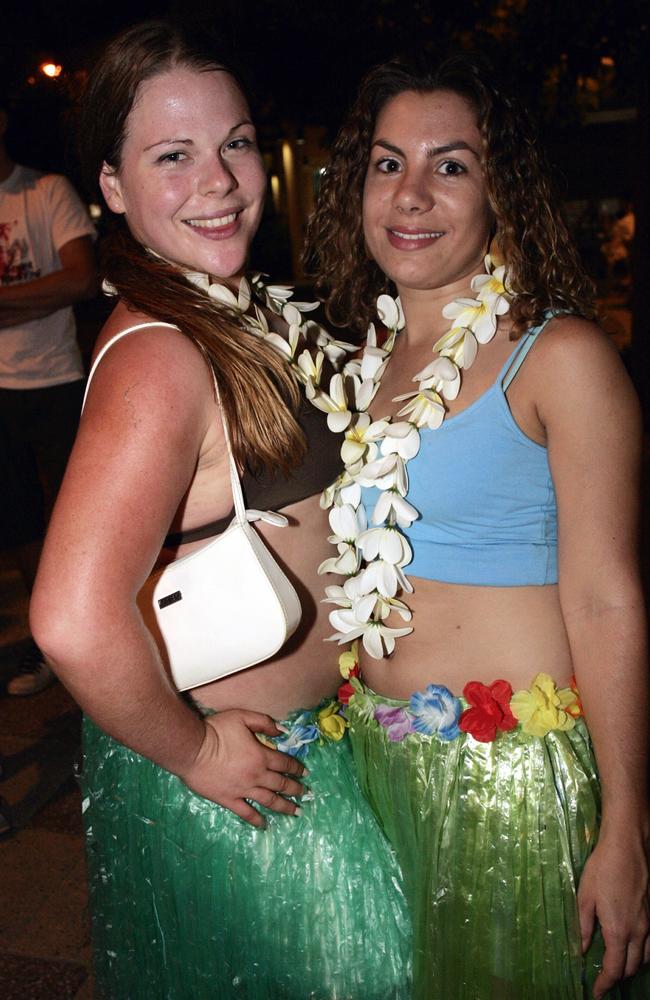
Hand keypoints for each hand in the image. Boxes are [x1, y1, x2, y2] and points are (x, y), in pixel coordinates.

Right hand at [178, 709, 307, 827]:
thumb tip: (282, 731)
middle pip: (281, 784)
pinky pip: (246, 812)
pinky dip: (257, 820)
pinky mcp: (228, 800)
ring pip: (269, 801)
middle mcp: (256, 776)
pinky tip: (264, 824)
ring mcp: (243, 790)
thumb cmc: (217, 731)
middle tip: (305, 794)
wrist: (193, 749)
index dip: (297, 768)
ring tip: (295, 812)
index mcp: (261, 756)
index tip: (305, 773)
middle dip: (295, 789)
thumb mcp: (242, 717)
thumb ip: (264, 722)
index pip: (285, 764)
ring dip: (284, 806)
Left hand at [578, 831, 649, 997]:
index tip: (596, 992)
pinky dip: (643, 953)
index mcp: (619, 930)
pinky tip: (632, 946)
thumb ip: (582, 926)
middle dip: (617, 977)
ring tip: (617, 965)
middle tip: (604, 978)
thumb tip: (580, 949)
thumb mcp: (585, 896)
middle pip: (632, 967)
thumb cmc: (603, 868)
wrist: (627, 846)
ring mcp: (649, 923)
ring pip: (646, 958)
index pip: (614, 969)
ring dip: (632, 966)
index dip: (605, 984)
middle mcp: (638, 932)